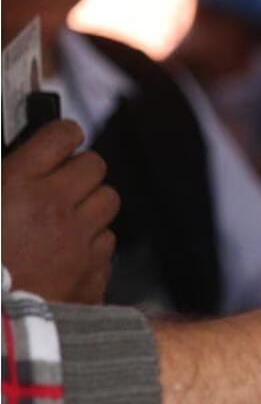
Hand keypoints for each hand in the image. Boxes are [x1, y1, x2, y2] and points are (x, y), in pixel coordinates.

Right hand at [2, 120, 118, 302]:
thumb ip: (3, 181)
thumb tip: (20, 168)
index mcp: (16, 185)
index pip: (61, 135)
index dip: (62, 134)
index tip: (61, 139)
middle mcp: (55, 207)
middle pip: (95, 166)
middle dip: (80, 170)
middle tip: (63, 182)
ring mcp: (79, 239)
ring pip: (108, 201)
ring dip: (91, 204)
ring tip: (67, 217)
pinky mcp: (93, 269)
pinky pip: (106, 241)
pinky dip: (92, 243)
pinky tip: (67, 252)